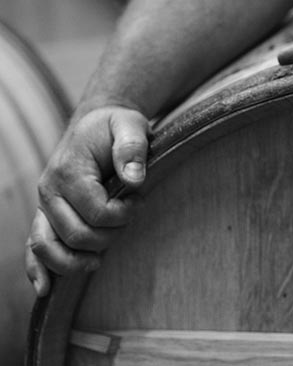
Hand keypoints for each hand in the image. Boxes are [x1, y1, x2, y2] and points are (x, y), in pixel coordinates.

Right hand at [26, 106, 150, 296]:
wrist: (96, 123)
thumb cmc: (116, 126)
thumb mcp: (130, 125)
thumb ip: (132, 148)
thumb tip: (134, 179)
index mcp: (69, 171)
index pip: (95, 212)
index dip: (122, 215)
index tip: (139, 200)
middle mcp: (49, 190)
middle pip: (75, 234)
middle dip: (108, 236)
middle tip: (129, 217)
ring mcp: (44, 205)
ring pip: (47, 247)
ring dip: (74, 262)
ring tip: (98, 262)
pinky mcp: (46, 214)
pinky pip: (35, 245)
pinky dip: (38, 268)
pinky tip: (46, 289)